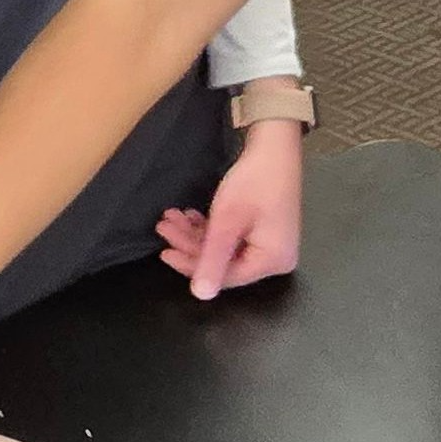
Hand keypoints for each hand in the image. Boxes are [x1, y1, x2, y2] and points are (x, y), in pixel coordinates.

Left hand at [155, 117, 304, 298]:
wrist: (274, 145)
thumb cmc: (254, 181)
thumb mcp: (228, 220)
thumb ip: (213, 259)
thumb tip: (201, 295)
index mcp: (273, 261)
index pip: (225, 275)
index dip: (192, 266)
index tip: (165, 252)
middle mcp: (275, 258)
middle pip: (223, 261)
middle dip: (191, 243)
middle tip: (165, 226)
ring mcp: (269, 244)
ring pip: (223, 248)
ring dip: (196, 233)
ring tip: (173, 216)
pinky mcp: (262, 230)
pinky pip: (232, 238)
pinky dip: (210, 228)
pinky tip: (191, 215)